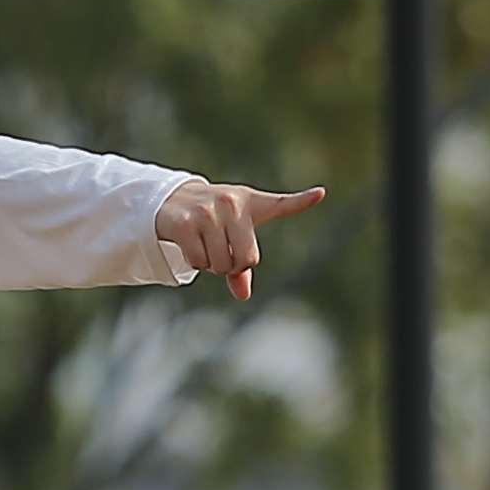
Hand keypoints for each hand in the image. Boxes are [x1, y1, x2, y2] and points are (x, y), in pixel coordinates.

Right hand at [158, 180, 326, 300]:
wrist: (170, 200)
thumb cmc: (210, 219)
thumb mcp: (230, 235)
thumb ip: (241, 264)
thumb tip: (244, 295)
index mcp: (250, 203)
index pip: (280, 204)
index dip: (301, 201)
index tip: (320, 194)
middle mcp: (231, 203)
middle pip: (245, 260)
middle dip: (232, 266)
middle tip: (220, 251)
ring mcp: (207, 212)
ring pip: (220, 265)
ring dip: (211, 265)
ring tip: (203, 244)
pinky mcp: (186, 223)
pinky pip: (199, 262)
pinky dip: (194, 262)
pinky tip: (189, 244)